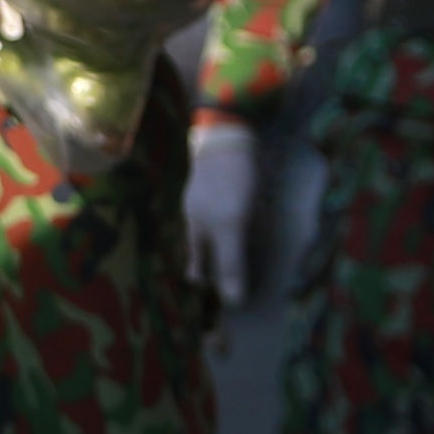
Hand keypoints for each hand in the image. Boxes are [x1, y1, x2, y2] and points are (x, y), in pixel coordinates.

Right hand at [181, 113, 256, 311]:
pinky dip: (227, 211)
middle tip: (210, 269)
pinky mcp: (220, 173)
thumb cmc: (229, 181)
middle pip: (200, 238)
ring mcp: (206, 188)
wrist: (228, 132)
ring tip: (226, 242)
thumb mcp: (232, 226)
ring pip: (209, 218)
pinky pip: (222, 200)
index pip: (196, 256)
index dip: (198, 271)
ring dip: (216, 232)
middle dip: (206, 254)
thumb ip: (231, 261)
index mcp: (197, 223)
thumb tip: (232, 301)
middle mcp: (197, 207)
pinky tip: (237, 207)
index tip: (197, 284)